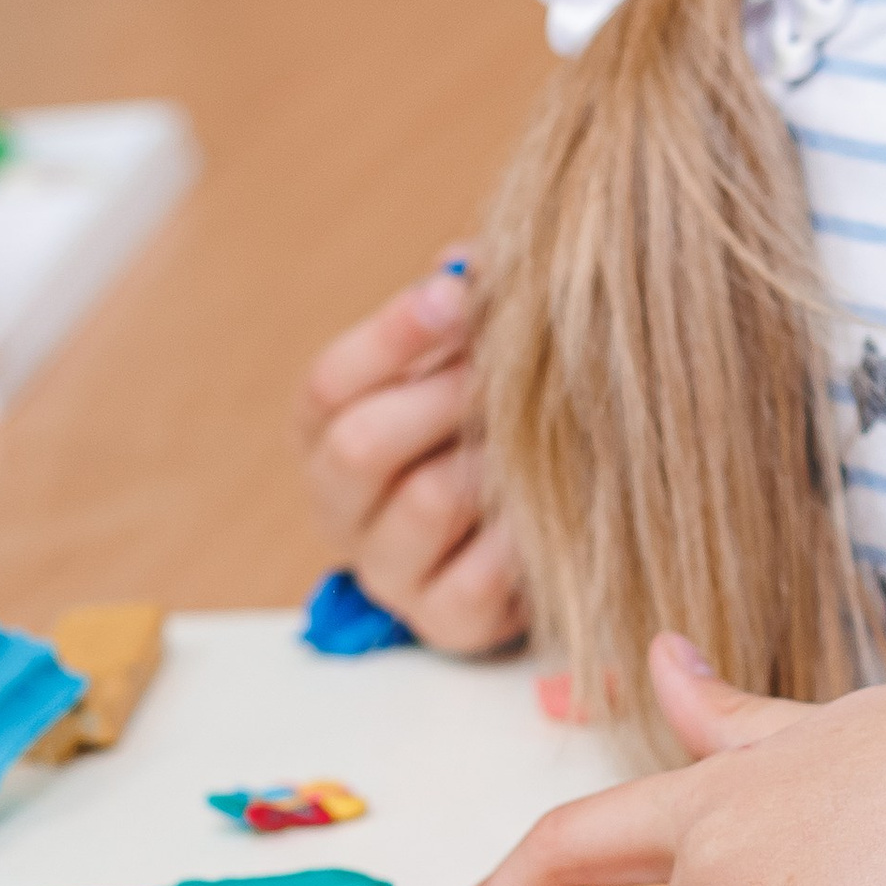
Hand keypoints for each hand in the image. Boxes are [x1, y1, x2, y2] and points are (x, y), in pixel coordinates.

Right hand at [294, 262, 526, 655]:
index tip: (457, 293)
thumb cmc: (487, 434)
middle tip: (507, 371)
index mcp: (327, 433)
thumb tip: (466, 262)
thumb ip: (459, 317)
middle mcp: (342, 507)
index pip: (330, 383)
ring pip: (428, 502)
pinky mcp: (447, 623)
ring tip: (543, 432)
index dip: (392, 334)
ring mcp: (391, 572)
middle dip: (445, 397)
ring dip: (492, 459)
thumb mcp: (463, 370)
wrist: (528, 547)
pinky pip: (482, 573)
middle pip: (362, 446)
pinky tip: (559, 501)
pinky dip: (524, 531)